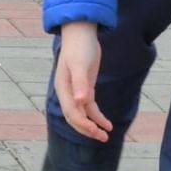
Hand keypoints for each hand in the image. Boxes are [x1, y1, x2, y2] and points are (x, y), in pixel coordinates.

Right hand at [53, 20, 111, 141]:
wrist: (81, 32)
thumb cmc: (79, 47)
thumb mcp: (80, 64)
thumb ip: (80, 83)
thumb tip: (81, 101)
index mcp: (62, 88)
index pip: (71, 112)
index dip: (83, 124)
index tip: (96, 131)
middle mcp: (67, 92)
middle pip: (74, 117)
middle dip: (87, 129)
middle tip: (102, 138)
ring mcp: (76, 90)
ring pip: (82, 114)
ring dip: (92, 126)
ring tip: (106, 136)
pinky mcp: (85, 87)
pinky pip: (90, 107)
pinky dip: (97, 116)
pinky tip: (107, 124)